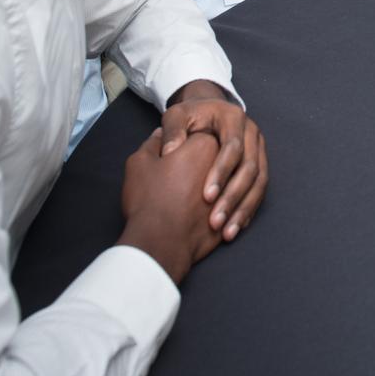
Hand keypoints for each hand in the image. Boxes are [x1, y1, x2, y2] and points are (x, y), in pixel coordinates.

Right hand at [118, 129, 222, 282]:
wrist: (161, 240)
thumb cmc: (150, 198)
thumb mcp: (141, 162)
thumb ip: (153, 143)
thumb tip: (161, 136)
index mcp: (206, 144)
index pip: (202, 134)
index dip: (185, 146)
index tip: (172, 157)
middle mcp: (226, 164)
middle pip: (219, 159)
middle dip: (206, 166)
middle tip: (179, 179)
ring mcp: (232, 190)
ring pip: (229, 185)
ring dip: (217, 190)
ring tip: (194, 200)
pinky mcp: (233, 215)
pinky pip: (233, 209)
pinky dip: (225, 211)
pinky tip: (209, 217)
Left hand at [162, 80, 267, 240]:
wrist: (207, 112)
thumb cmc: (189, 116)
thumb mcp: (176, 116)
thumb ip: (172, 131)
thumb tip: (169, 151)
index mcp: (234, 118)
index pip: (233, 147)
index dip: (221, 172)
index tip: (205, 196)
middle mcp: (252, 133)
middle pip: (251, 168)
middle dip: (233, 197)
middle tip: (215, 221)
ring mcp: (259, 149)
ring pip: (259, 182)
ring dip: (243, 209)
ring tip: (226, 232)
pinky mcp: (260, 164)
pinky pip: (260, 190)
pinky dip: (248, 210)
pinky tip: (235, 227)